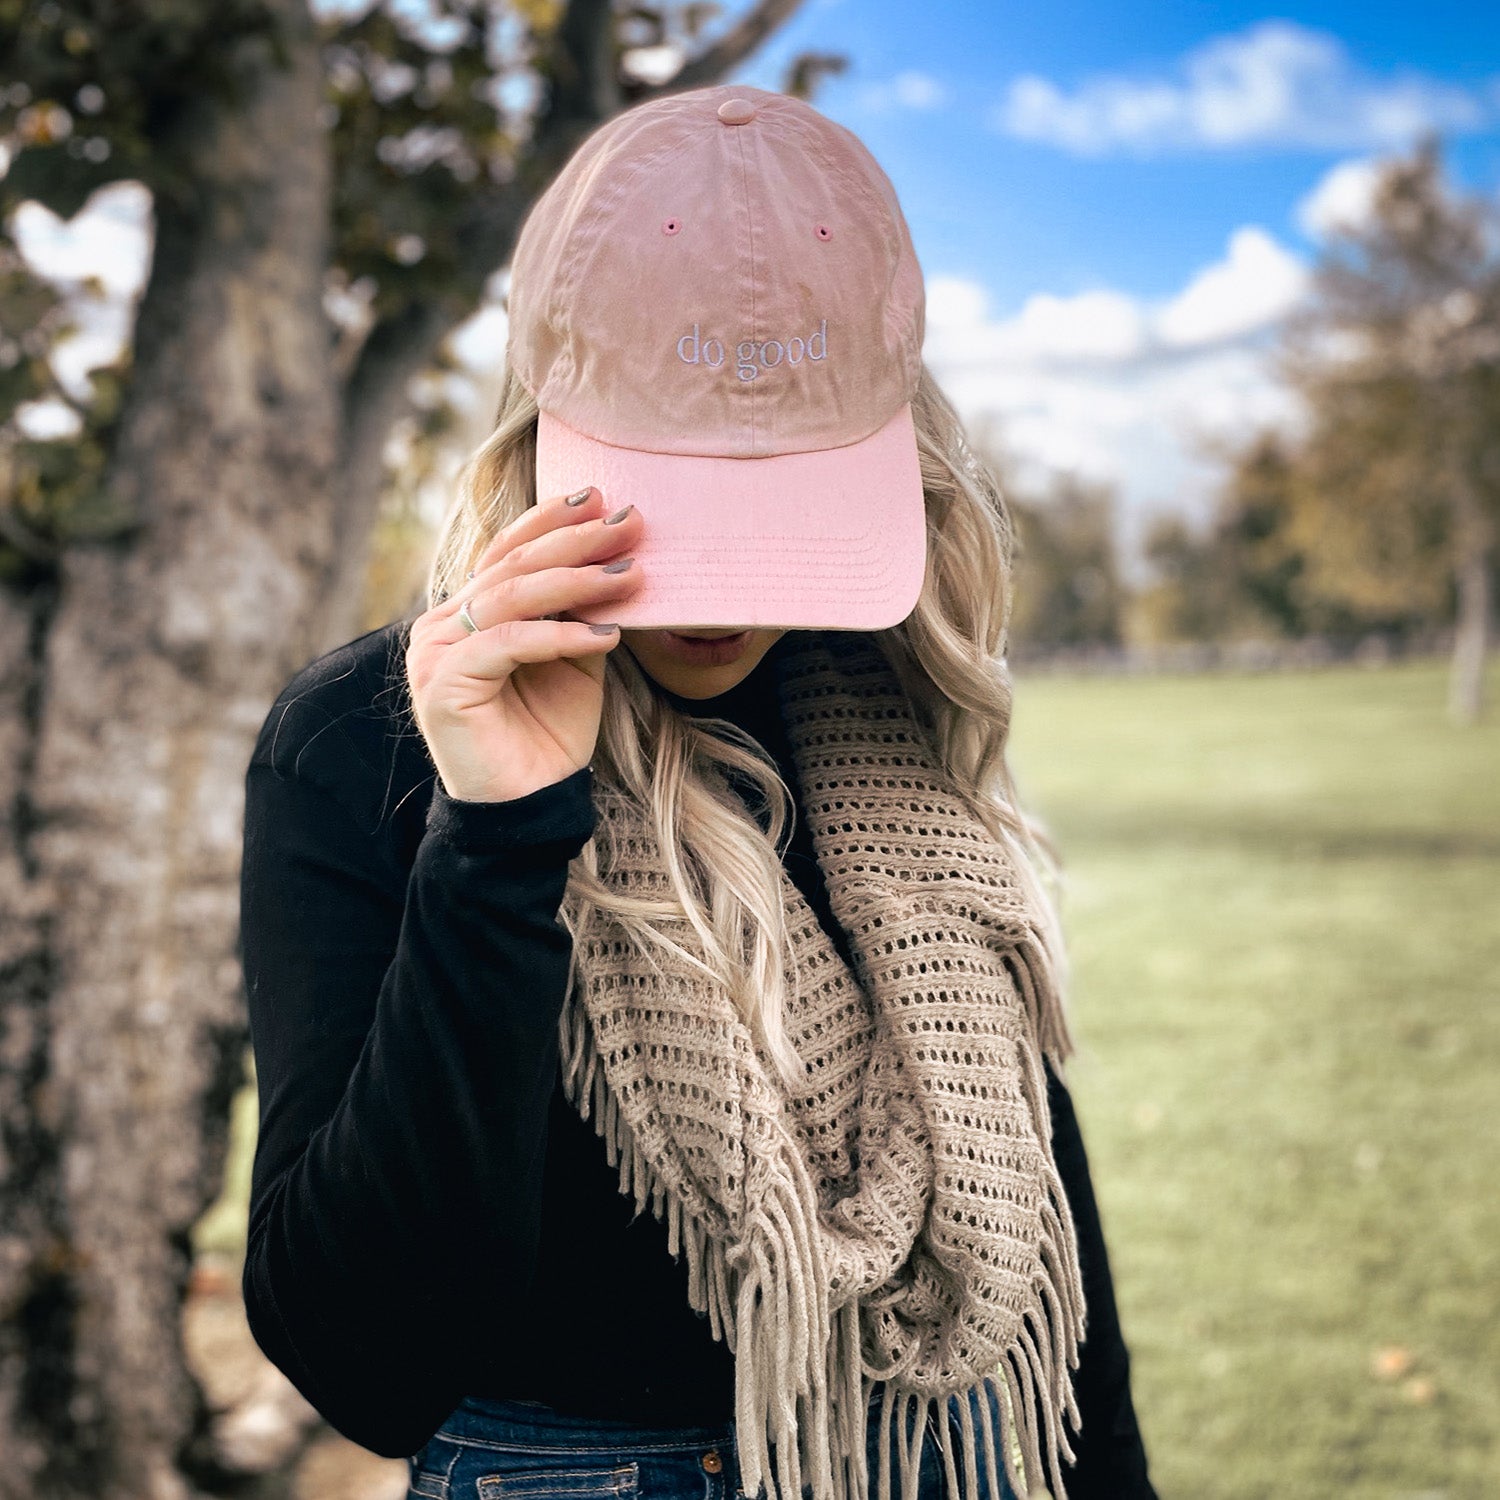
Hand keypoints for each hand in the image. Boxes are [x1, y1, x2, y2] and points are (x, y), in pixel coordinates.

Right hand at [405, 486, 645, 802]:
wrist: (529, 808)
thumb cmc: (549, 736)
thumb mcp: (574, 661)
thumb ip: (581, 612)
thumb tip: (619, 558)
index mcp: (464, 614)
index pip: (505, 551)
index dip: (551, 521)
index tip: (602, 496)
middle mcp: (440, 626)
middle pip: (512, 565)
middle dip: (576, 541)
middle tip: (628, 521)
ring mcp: (434, 653)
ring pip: (511, 597)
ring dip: (577, 581)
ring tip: (630, 573)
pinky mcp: (443, 683)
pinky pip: (509, 644)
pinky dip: (561, 636)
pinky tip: (606, 635)